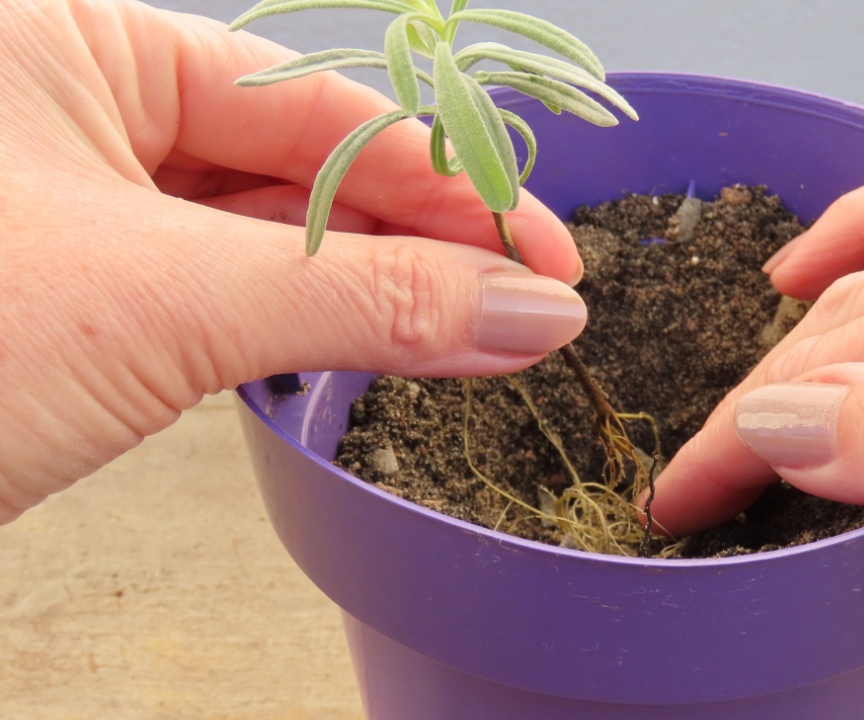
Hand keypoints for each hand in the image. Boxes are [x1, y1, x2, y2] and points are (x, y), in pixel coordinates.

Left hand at [0, 0, 584, 521]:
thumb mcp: (163, 305)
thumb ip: (367, 300)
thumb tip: (531, 308)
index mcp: (73, 42)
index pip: (315, 103)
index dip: (449, 182)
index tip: (549, 254)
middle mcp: (69, 107)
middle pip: (299, 167)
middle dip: (419, 241)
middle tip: (526, 306)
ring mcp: (66, 204)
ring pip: (261, 236)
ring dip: (367, 292)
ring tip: (470, 336)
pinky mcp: (67, 295)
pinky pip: (213, 293)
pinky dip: (295, 330)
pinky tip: (366, 352)